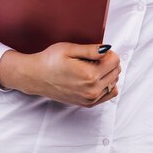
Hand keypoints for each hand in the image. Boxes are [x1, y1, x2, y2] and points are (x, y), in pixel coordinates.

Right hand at [2, 43, 120, 107]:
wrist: (36, 77)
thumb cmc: (50, 60)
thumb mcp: (69, 49)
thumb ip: (91, 50)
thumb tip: (108, 49)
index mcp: (89, 75)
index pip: (115, 61)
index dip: (107, 52)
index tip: (96, 51)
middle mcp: (92, 90)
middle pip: (116, 72)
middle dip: (108, 62)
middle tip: (92, 58)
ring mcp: (90, 99)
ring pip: (114, 83)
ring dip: (108, 73)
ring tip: (91, 67)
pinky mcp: (87, 103)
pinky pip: (108, 94)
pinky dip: (106, 84)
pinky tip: (94, 77)